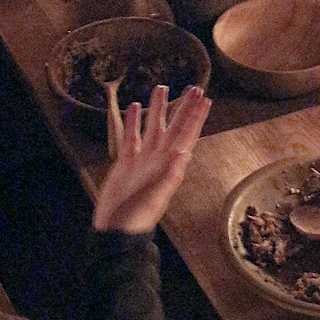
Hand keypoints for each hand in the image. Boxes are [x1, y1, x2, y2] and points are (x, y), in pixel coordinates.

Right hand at [93, 83, 211, 235]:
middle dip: (183, 108)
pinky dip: (131, 122)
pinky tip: (133, 106)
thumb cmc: (138, 219)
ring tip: (161, 87)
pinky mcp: (125, 162)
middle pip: (173, 127)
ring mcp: (142, 160)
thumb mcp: (155, 200)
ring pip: (152, 127)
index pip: (186, 136)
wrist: (116, 232)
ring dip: (157, 109)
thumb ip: (168, 178)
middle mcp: (159, 160)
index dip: (195, 118)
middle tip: (193, 87)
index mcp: (170, 167)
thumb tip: (182, 154)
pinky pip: (130, 137)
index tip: (204, 99)